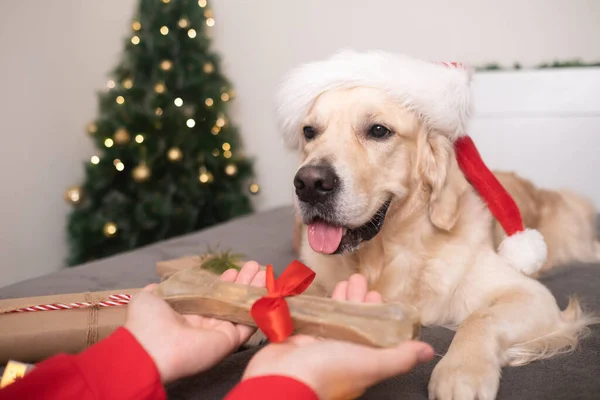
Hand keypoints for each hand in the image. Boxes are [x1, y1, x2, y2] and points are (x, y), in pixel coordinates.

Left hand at [125, 262, 265, 383]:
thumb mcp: (146, 299)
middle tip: (255, 266)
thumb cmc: (146, 323)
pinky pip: (248, 324)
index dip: (223, 283)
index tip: (233, 270)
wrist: (151, 349)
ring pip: (241, 309)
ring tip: (264, 273)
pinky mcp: (229, 341)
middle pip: (230, 300)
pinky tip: (266, 291)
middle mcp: (204, 324)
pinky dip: (259, 308)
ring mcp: (218, 332)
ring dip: (254, 291)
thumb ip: (155, 291)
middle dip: (243, 282)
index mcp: (187, 315)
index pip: (211, 297)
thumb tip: (155, 285)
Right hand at [243, 274, 433, 398]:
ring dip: (339, 298)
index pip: (371, 332)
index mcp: (358, 359)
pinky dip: (316, 303)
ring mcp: (317, 344)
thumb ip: (399, 357)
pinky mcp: (297, 336)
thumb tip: (428, 352)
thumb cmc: (326, 373)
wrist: (282, 379)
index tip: (376, 295)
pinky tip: (318, 291)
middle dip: (356, 299)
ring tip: (344, 281)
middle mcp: (338, 352)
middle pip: (351, 320)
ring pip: (331, 316)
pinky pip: (310, 316)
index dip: (376, 313)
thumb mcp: (371, 364)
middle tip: (358, 279)